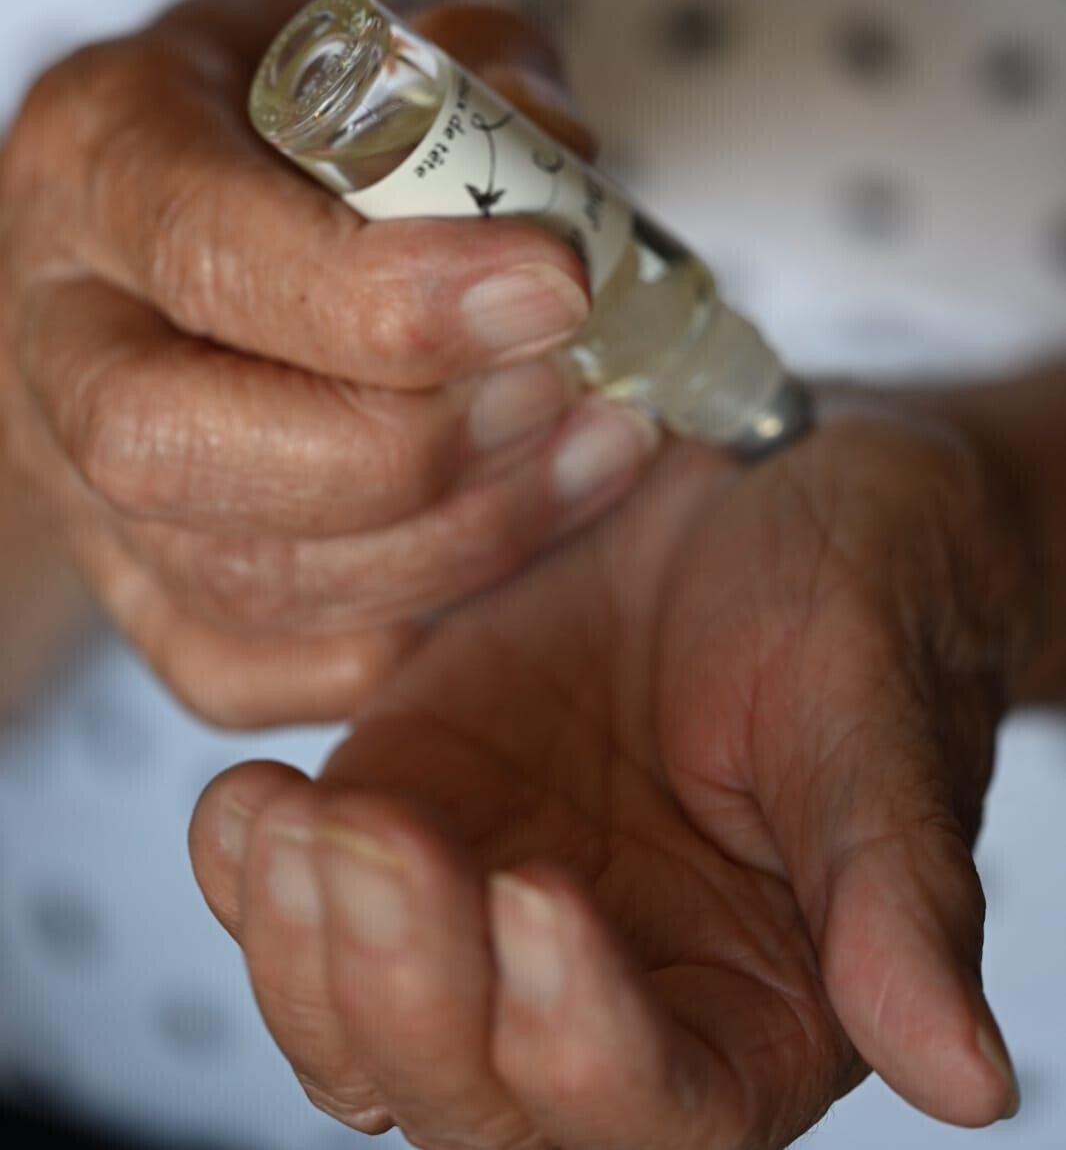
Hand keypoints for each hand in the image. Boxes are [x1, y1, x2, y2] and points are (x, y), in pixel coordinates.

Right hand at [0, 0, 656, 725]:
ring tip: (593, 447)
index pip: (206, 249)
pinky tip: (521, 532)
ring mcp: (78, 488)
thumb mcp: (359, 45)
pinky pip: (262, 666)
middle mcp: (55, 338)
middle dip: (406, 440)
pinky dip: (413, 622)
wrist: (155, 244)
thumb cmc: (265, 132)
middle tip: (560, 383)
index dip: (391, 294)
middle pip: (173, 446)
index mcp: (95, 162)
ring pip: (236, 576)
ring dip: (452, 536)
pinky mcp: (136, 594)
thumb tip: (563, 164)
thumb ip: (465, 78)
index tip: (555, 287)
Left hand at [190, 397, 1036, 1148]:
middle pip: (471, 1099)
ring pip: (357, 1021)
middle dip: (404, 996)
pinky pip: (298, 888)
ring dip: (303, 949)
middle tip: (375, 844)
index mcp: (750, 1007)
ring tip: (291, 822)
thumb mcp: (878, 719)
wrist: (759, 487)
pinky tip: (247, 795)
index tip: (543, 895)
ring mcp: (482, 903)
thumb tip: (970, 1079)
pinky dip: (249, 866)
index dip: (580, 1044)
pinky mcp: (409, 804)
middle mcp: (602, 989)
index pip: (654, 1112)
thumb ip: (895, 896)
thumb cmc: (857, 595)